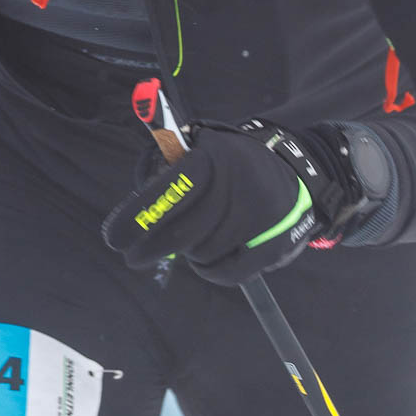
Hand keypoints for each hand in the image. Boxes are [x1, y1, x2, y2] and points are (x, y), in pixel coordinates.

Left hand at [101, 119, 374, 283]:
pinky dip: (209, 269)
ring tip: (185, 245)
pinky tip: (205, 260)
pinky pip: (227, 272)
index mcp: (215, 160)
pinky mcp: (276, 246)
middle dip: (149, 248)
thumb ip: (168, 160)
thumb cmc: (234, 162)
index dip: (138, 218)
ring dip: (186, 253)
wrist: (301, 172)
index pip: (167, 193)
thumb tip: (138, 187)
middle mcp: (239, 188)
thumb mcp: (203, 143)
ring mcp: (260, 220)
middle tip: (134, 256)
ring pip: (201, 254)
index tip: (114, 239)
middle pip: (181, 234)